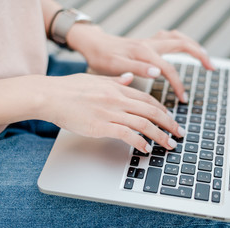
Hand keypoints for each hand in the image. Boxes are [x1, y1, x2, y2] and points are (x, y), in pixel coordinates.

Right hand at [40, 73, 185, 152]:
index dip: (162, 109)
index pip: (147, 99)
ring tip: (168, 144)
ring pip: (143, 123)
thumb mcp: (95, 79)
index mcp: (117, 88)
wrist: (50, 95)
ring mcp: (110, 112)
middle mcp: (117, 99)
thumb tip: (129, 77)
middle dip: (169, 123)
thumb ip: (115, 80)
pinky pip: (126, 134)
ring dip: (159, 135)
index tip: (170, 118)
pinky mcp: (100, 126)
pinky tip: (146, 149)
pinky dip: (139, 142)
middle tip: (179, 133)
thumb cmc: (69, 88)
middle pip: (151, 111)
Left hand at [66, 25, 213, 102]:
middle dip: (199, 55)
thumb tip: (158, 73)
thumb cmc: (102, 57)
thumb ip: (137, 69)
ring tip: (204, 57)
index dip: (179, 85)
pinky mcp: (148, 43)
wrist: (93, 46)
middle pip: (182, 44)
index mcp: (145, 52)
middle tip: (211, 67)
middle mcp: (150, 44)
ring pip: (177, 38)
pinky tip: (183, 49)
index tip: (183, 99)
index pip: (169, 69)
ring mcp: (150, 42)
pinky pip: (169, 38)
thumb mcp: (115, 66)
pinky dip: (180, 42)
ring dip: (193, 45)